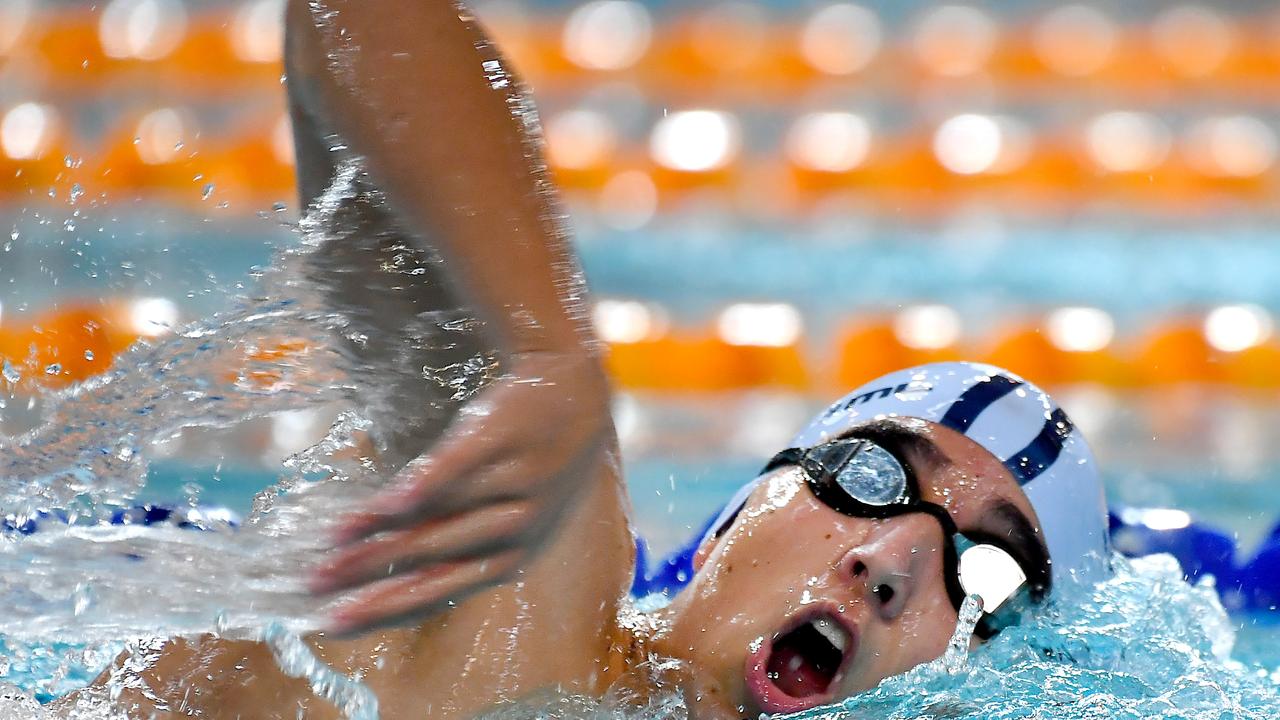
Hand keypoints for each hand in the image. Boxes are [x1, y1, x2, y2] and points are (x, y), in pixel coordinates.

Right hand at [308, 350, 612, 633]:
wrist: (574, 394)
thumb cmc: (526, 468)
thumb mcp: (498, 517)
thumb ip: (448, 544)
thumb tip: (378, 578)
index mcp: (512, 556)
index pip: (440, 591)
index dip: (387, 608)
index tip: (335, 623)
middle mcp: (515, 528)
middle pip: (431, 559)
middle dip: (370, 577)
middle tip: (315, 586)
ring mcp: (511, 482)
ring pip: (437, 517)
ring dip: (381, 536)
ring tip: (330, 545)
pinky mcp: (502, 437)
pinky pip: (458, 466)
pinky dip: (424, 486)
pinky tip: (389, 505)